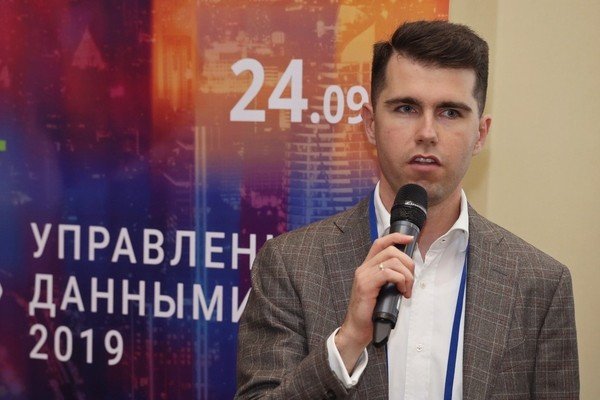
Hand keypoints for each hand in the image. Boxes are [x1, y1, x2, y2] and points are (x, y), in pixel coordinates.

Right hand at [334, 232, 414, 372]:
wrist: (357, 329)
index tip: (410, 238)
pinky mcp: (365, 285)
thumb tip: (408, 272)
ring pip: (392, 261)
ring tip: (407, 289)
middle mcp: (363, 268)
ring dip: (406, 275)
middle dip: (408, 262)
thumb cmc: (370, 313)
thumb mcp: (382, 291)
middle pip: (390, 250)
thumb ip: (389, 279)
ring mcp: (363, 276)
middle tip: (411, 280)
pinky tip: (402, 292)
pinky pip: (388, 273)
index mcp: (367, 267)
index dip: (396, 237)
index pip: (380, 243)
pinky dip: (400, 280)